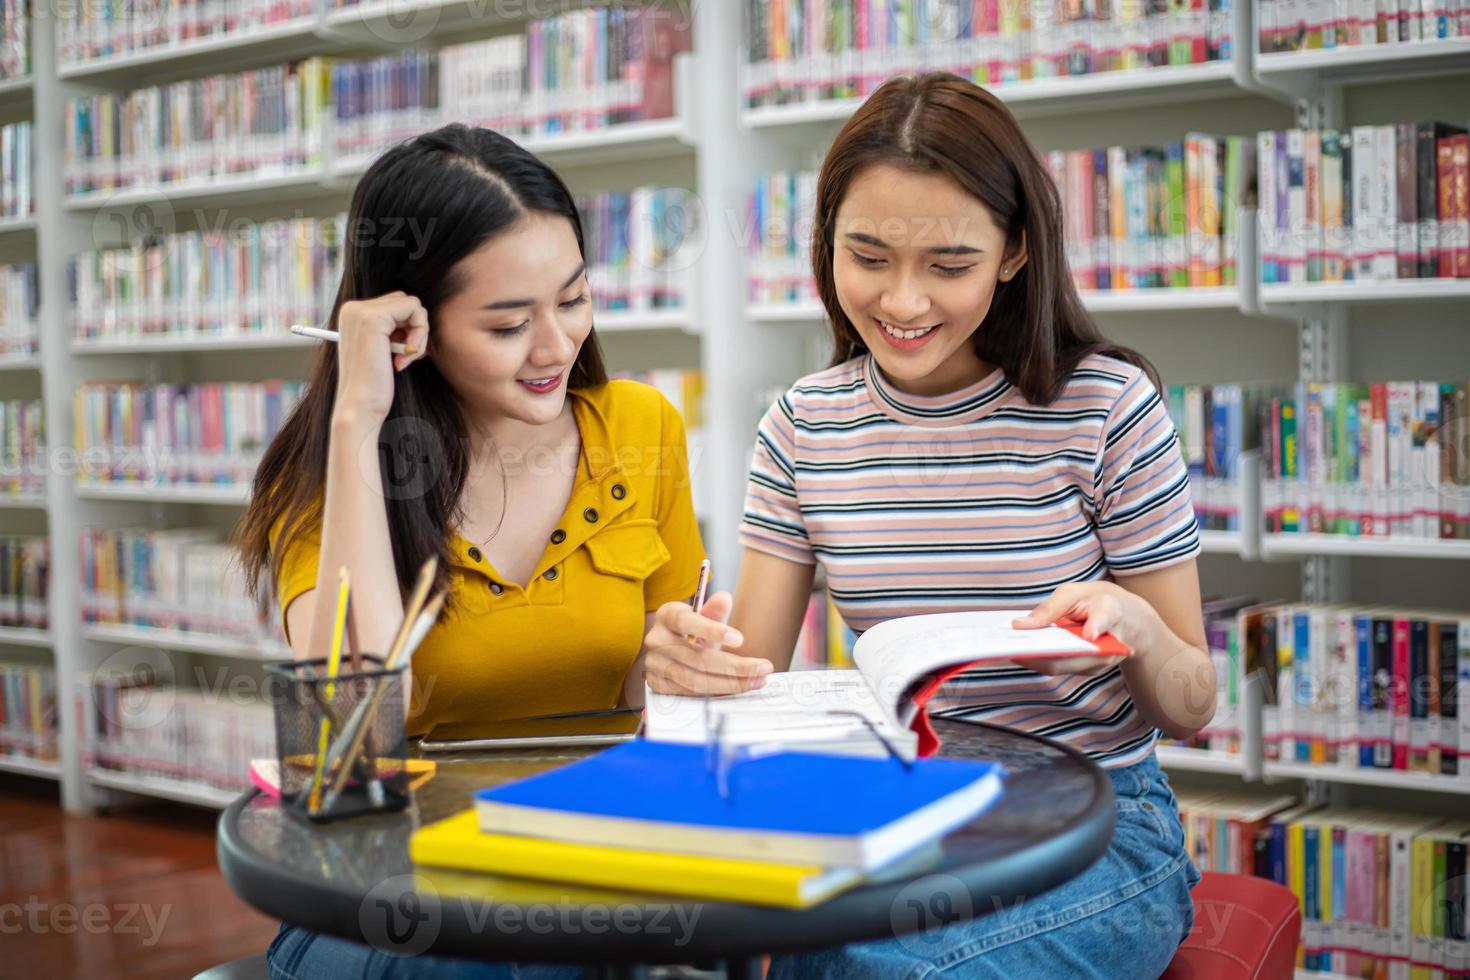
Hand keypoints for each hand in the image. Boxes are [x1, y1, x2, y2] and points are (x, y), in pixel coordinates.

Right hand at [332, 291, 431, 425]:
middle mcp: (353, 308)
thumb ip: (391, 329)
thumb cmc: (373, 386)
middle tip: (406, 357)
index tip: (401, 355)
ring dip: (418, 333)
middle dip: (414, 329)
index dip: (407, 330)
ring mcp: (361, 311)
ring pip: (412, 305)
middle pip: (404, 302)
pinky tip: (406, 358)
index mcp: (352, 315)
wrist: (359, 408)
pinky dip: (420, 334)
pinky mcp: (374, 319)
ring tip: (405, 359)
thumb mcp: (381, 350)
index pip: (395, 305)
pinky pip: (415, 310)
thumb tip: (416, 314)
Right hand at [642, 591, 773, 694]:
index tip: (740, 639)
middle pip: (697, 658)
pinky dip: (717, 693)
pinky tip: (738, 687)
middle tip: (762, 668)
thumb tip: (724, 598)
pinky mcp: (657, 685)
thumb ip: (714, 610)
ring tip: (757, 680)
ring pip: (696, 680)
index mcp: (666, 615)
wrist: (666, 647)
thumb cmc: (688, 630)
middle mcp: (656, 640)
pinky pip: (691, 693)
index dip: (712, 630)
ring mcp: (654, 665)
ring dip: (731, 684)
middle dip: (734, 666)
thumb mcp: (701, 616)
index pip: (686, 622)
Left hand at [1009, 582, 1158, 675]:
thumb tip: (1020, 625)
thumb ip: (1050, 608)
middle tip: (1008, 645)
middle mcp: (1109, 643)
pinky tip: (1016, 651)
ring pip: (1060, 665)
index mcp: (1111, 613)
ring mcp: (1098, 662)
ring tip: (1004, 648)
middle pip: (1072, 653)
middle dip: (1037, 653)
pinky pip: (1058, 667)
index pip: (1104, 620)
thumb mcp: (1075, 592)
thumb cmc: (1096, 601)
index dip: (1097, 626)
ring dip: (1031, 658)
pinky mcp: (1087, 669)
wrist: (1127, 620)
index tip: (1090, 634)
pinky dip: (1036, 660)